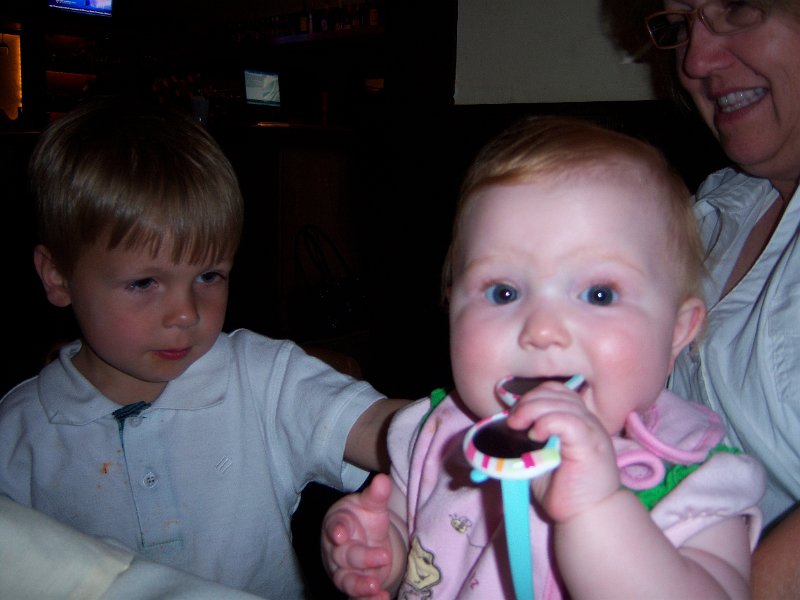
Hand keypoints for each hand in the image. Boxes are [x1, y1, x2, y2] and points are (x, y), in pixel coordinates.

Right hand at [321, 473, 396, 599]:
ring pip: (346, 580)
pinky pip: (356, 597)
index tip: (341, 534)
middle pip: (344, 555)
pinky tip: (382, 598)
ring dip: (360, 585)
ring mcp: (344, 570)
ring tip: (375, 586)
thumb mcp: (370, 505)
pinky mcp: (354, 586)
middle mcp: (337, 550)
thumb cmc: (363, 519)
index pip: (334, 526)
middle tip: (383, 557)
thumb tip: (383, 480)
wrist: (364, 539)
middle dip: (361, 558)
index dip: (337, 530)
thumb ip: (376, 495)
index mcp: (338, 524)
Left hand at [505, 380, 619, 521]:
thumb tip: (499, 429)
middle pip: (554, 392)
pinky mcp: (590, 444)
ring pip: (560, 402)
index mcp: (576, 420)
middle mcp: (587, 420)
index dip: (532, 396)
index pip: (555, 390)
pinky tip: (536, 436)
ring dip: (533, 410)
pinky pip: (569, 420)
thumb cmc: (565, 490)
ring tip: (521, 429)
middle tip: (513, 422)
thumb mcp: (538, 459)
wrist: (588, 516)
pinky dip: (547, 423)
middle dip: (528, 402)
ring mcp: (591, 430)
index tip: (514, 415)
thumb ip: (526, 441)